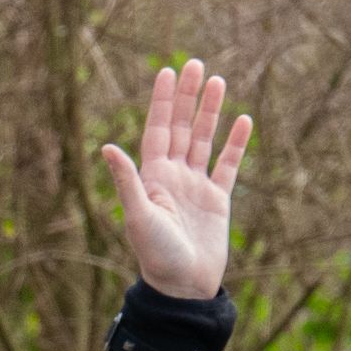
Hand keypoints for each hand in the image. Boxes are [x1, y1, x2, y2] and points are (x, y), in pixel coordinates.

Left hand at [100, 59, 252, 302]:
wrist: (184, 287)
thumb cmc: (156, 256)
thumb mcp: (140, 216)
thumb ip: (127, 181)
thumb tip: (107, 147)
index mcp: (153, 178)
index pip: (158, 130)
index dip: (163, 102)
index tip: (168, 72)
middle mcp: (173, 177)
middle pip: (182, 128)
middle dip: (188, 97)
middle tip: (196, 63)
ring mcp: (196, 187)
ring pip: (205, 140)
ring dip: (211, 112)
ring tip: (219, 81)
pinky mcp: (217, 200)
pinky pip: (227, 165)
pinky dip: (235, 143)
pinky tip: (243, 120)